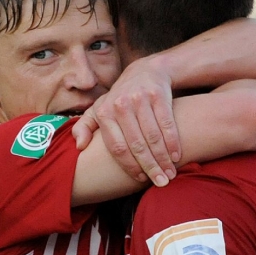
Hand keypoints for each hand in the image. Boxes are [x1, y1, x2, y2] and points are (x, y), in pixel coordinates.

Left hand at [72, 56, 181, 186]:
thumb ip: (84, 127)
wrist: (144, 72)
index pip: (117, 147)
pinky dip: (173, 143)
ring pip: (153, 137)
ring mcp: (140, 99)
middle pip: (137, 144)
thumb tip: (79, 146)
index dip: (130, 166)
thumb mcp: (98, 109)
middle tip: (161, 182)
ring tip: (170, 174)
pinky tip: (177, 156)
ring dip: (163, 159)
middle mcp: (121, 105)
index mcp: (105, 112)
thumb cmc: (119, 99)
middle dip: (150, 167)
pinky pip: (167, 124)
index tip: (140, 179)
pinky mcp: (158, 95)